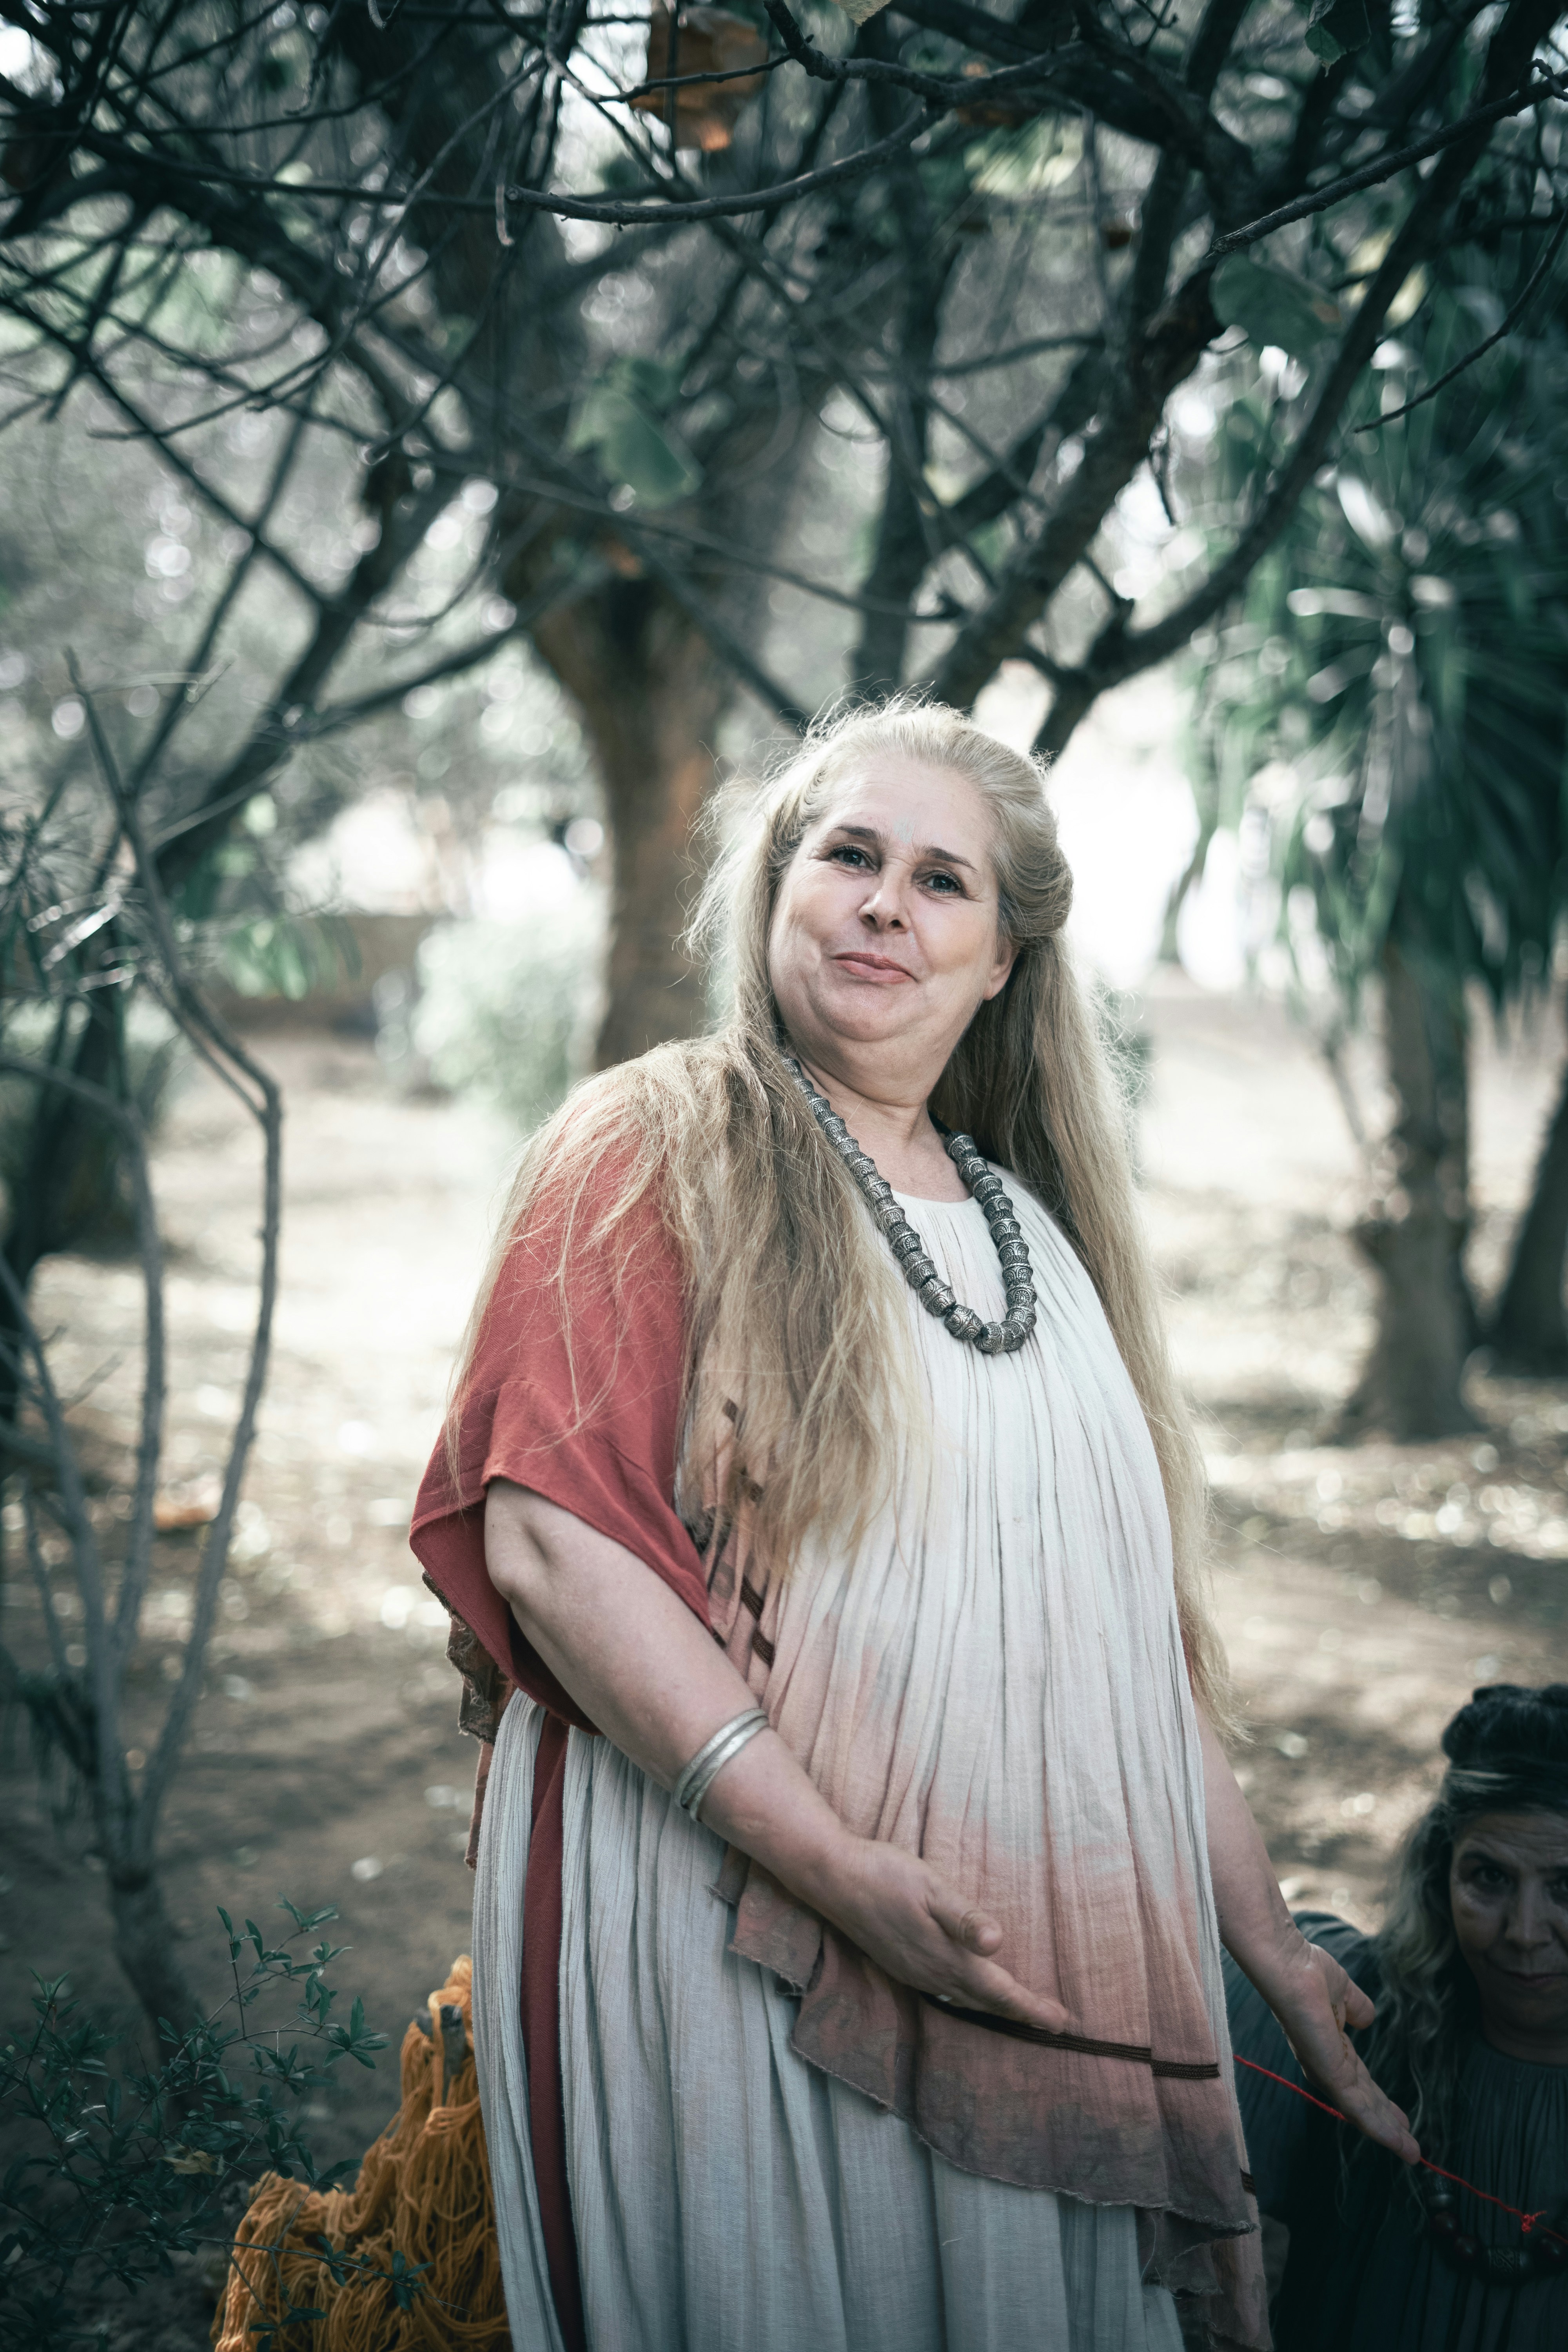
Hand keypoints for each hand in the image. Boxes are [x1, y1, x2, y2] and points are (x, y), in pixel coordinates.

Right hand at [811, 1832, 1069, 2032]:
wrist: (834, 1878)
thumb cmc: (887, 1876)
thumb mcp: (932, 1888)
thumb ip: (965, 1918)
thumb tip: (998, 1943)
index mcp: (946, 1958)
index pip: (999, 1991)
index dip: (1031, 2007)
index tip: (1063, 2021)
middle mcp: (932, 1974)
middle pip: (985, 2002)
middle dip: (1020, 2012)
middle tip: (1053, 2021)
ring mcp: (914, 1972)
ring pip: (964, 2000)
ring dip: (995, 2007)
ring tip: (1020, 2010)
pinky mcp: (902, 1964)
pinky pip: (945, 1993)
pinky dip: (970, 1997)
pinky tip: (971, 1990)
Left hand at [1256, 1933, 1419, 2163]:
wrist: (1289, 1964)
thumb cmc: (1309, 1972)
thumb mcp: (1343, 1993)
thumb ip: (1357, 2008)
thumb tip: (1367, 2019)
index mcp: (1331, 2048)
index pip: (1360, 2083)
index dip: (1381, 2100)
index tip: (1402, 2118)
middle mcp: (1327, 2065)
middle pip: (1363, 2102)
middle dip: (1387, 2122)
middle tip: (1409, 2143)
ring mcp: (1326, 2071)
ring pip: (1362, 2111)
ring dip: (1388, 2132)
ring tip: (1411, 2152)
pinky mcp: (1328, 2073)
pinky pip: (1357, 2106)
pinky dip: (1378, 2126)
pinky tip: (1396, 2140)